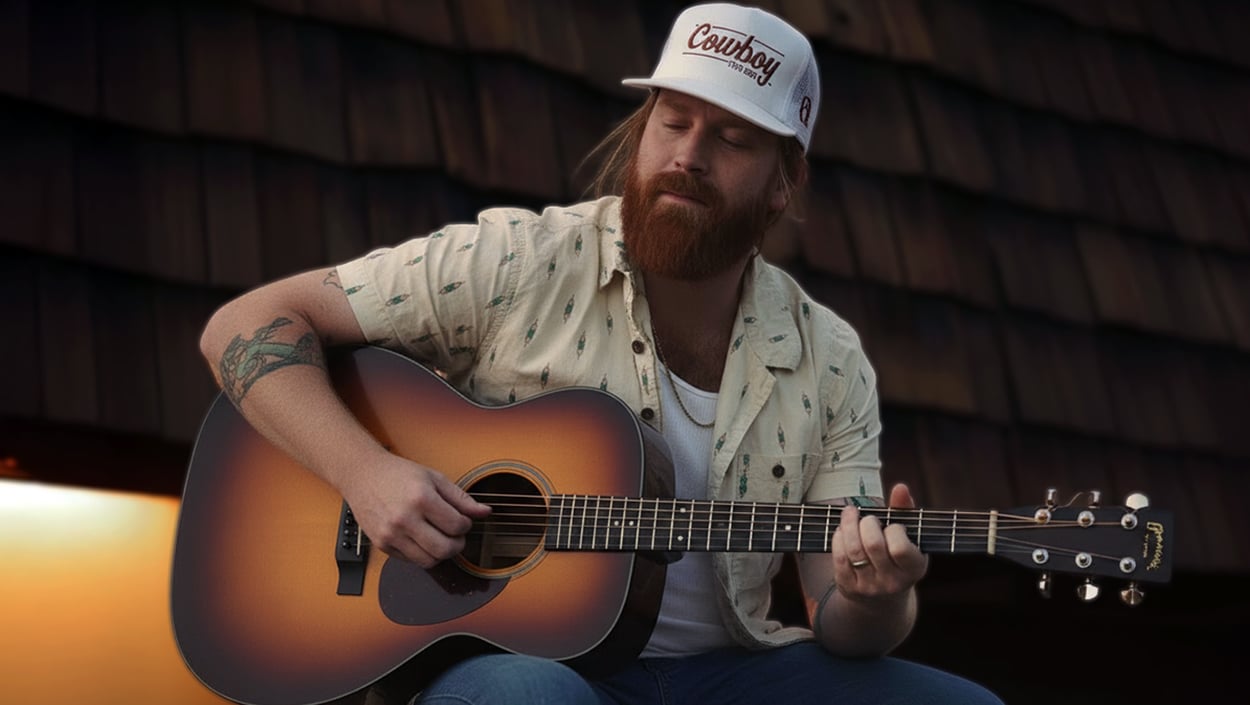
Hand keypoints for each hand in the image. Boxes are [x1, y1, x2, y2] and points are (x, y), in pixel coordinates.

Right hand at [340, 453, 491, 566]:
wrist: (363, 475)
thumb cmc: (398, 474)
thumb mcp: (434, 478)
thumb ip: (461, 498)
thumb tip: (485, 512)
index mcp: (420, 498)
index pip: (456, 525)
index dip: (466, 525)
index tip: (463, 521)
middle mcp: (404, 519)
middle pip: (444, 549)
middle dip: (457, 545)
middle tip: (457, 535)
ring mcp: (391, 534)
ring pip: (429, 560)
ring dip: (441, 553)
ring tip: (441, 538)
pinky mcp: (382, 544)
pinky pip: (411, 561)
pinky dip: (423, 554)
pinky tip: (423, 539)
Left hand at [831, 483, 928, 603]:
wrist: (883, 598)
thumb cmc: (897, 556)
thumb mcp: (908, 537)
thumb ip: (904, 511)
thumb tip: (900, 487)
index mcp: (914, 568)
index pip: (900, 547)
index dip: (893, 531)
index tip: (892, 526)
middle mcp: (893, 581)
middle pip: (873, 545)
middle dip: (866, 523)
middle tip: (867, 518)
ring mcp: (870, 586)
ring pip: (853, 550)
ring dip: (848, 525)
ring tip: (849, 514)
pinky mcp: (849, 587)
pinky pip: (839, 558)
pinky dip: (838, 539)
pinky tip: (842, 531)